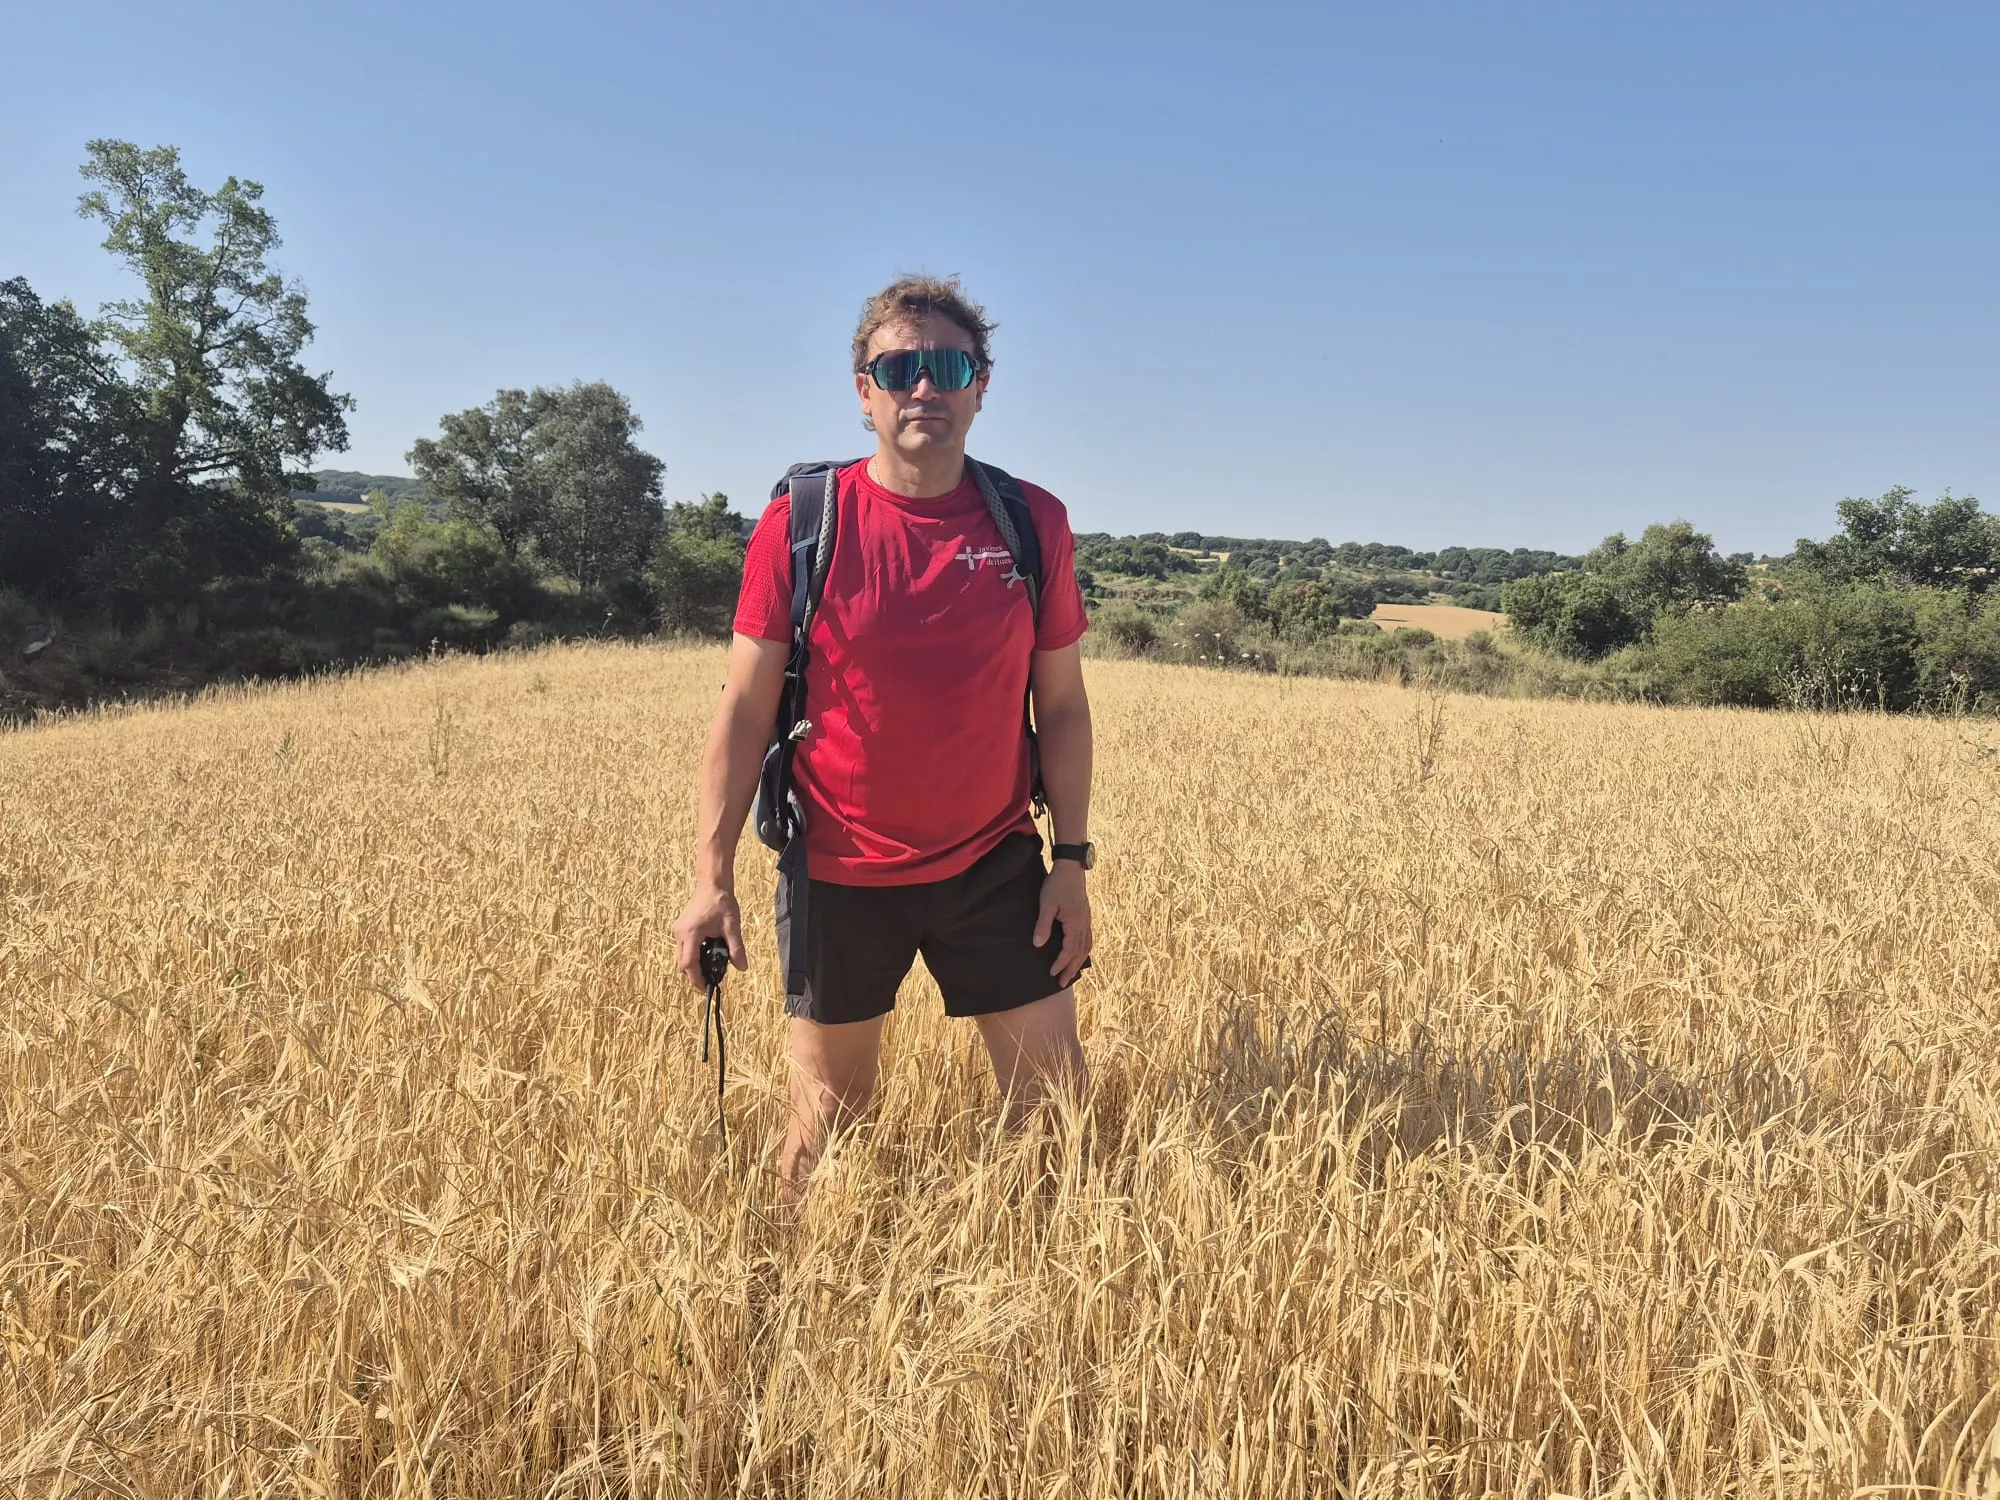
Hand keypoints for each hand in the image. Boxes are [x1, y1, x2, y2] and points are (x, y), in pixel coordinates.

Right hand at [671, 885, 746, 989]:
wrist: (712, 884)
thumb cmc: (722, 902)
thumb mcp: (732, 926)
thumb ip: (736, 948)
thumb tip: (742, 967)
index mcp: (690, 934)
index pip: (689, 964)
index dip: (696, 979)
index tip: (707, 988)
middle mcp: (680, 933)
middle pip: (682, 963)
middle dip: (695, 974)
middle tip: (711, 980)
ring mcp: (678, 930)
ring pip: (681, 956)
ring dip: (694, 964)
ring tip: (711, 968)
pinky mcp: (680, 927)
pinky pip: (683, 947)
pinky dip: (693, 954)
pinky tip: (707, 953)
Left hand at [1034, 861, 1092, 987]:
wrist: (1071, 868)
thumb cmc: (1057, 884)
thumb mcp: (1046, 904)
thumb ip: (1043, 925)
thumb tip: (1038, 944)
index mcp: (1075, 923)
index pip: (1069, 950)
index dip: (1060, 963)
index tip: (1052, 973)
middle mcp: (1084, 924)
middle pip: (1080, 953)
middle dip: (1071, 969)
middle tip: (1062, 983)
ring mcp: (1087, 920)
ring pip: (1086, 947)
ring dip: (1079, 962)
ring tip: (1072, 973)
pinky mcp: (1086, 916)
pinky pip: (1088, 938)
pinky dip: (1084, 950)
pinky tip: (1079, 953)